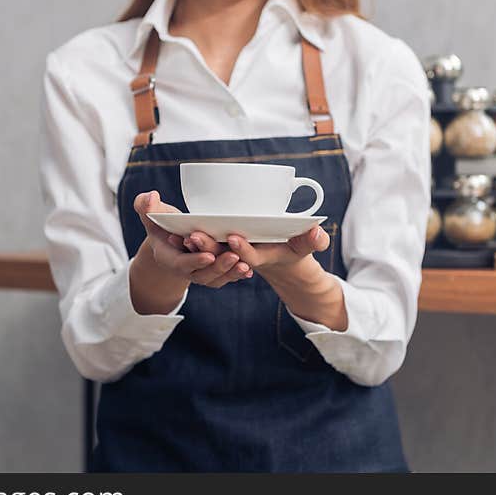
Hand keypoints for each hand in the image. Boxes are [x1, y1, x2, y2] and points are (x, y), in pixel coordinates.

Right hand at [133, 191, 252, 288]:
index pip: (181, 263)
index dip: (194, 261)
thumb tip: (150, 197)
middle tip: (234, 256)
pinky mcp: (212, 272)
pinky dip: (236, 275)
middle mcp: (185, 270)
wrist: (170, 239)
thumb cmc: (162, 224)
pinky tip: (248, 270)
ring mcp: (199, 273)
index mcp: (168, 258)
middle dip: (218, 267)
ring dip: (230, 273)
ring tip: (244, 265)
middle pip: (202, 274)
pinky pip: (225, 277)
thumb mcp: (151, 214)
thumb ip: (146, 206)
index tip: (208, 255)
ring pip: (215, 278)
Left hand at [183, 226, 328, 278]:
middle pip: (224, 255)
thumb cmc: (295, 250)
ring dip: (196, 246)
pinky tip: (177, 233)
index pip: (250, 257)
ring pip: (210, 253)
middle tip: (195, 235)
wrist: (281, 263)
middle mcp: (242, 259)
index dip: (242, 249)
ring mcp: (230, 256)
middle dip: (210, 246)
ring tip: (182, 235)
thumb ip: (313, 240)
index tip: (233, 238)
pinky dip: (192, 244)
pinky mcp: (221, 251)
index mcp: (261, 258)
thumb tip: (318, 231)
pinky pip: (203, 249)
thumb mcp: (306, 246)